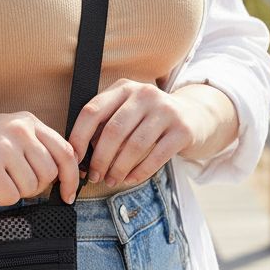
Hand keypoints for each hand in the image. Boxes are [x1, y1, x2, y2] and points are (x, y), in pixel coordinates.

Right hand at [0, 111, 80, 206]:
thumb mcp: (4, 133)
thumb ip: (32, 146)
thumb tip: (61, 175)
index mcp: (26, 121)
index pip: (65, 150)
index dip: (71, 176)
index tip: (69, 193)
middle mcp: (19, 131)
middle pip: (50, 173)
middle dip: (35, 187)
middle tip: (12, 183)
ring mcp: (4, 148)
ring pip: (31, 188)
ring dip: (13, 191)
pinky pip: (11, 197)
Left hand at [66, 79, 208, 187]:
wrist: (195, 115)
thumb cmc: (151, 118)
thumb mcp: (128, 111)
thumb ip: (106, 125)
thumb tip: (82, 154)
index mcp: (123, 88)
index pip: (92, 110)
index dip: (79, 137)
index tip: (74, 158)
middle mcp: (144, 94)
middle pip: (113, 131)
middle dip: (100, 159)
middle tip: (94, 176)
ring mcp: (165, 110)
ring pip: (134, 146)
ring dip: (119, 168)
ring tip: (112, 180)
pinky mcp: (182, 129)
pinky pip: (156, 156)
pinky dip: (140, 172)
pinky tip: (131, 179)